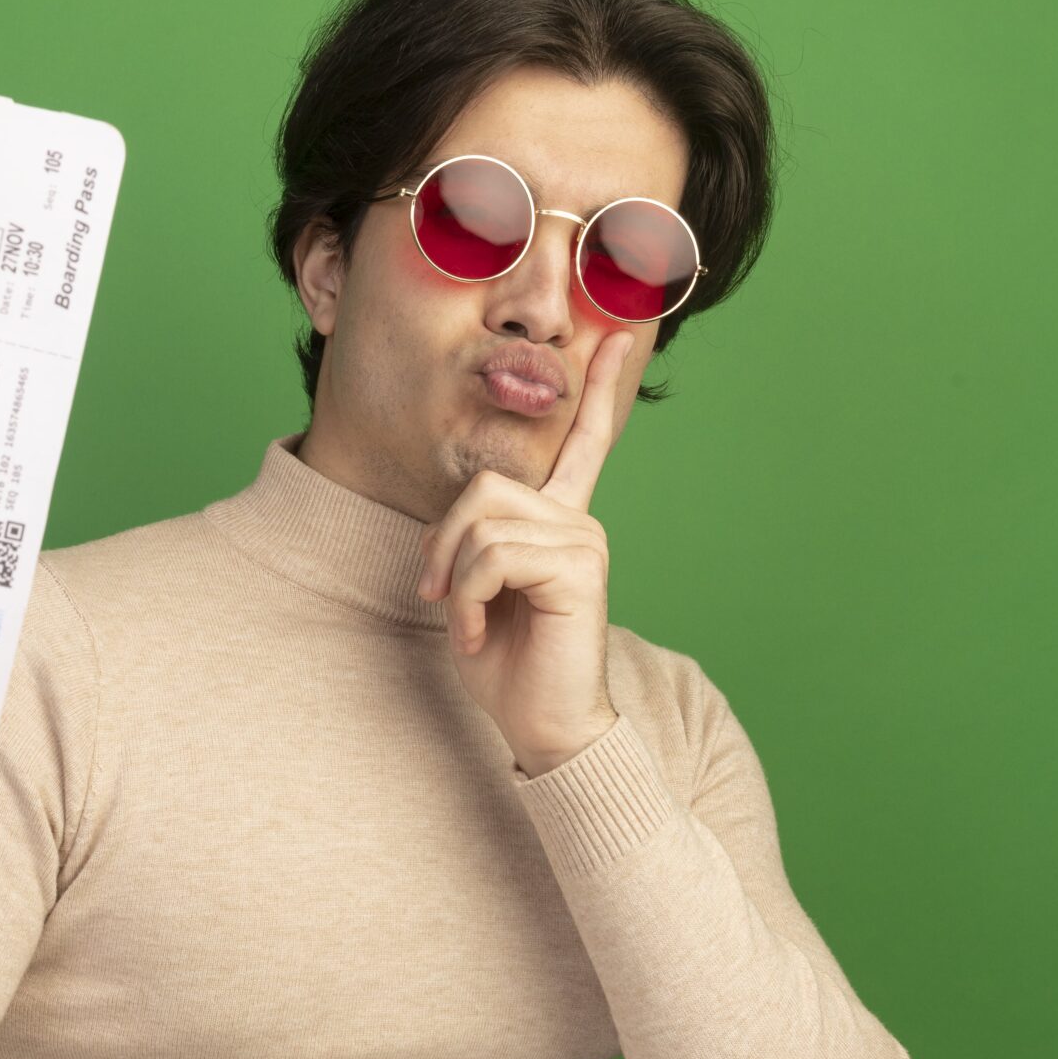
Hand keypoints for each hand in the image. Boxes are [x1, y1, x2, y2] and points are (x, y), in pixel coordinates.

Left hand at [416, 329, 634, 775]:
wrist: (541, 727)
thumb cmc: (507, 665)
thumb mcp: (476, 590)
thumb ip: (474, 541)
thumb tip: (465, 516)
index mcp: (559, 520)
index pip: (583, 442)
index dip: (599, 387)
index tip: (618, 331)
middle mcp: (578, 521)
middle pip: (483, 487)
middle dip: (441, 543)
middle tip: (439, 598)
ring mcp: (584, 541)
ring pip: (483, 523)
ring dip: (456, 581)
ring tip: (468, 625)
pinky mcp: (580, 568)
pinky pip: (494, 557)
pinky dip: (470, 600)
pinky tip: (481, 635)